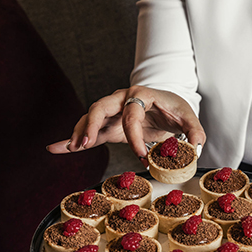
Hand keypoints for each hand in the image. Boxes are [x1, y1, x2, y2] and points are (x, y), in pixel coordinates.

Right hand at [46, 86, 205, 166]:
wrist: (166, 106)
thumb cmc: (175, 109)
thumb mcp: (189, 118)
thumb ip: (195, 132)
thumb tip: (197, 149)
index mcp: (142, 94)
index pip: (132, 113)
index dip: (135, 135)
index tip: (141, 156)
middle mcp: (122, 99)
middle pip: (100, 107)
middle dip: (92, 124)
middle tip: (86, 143)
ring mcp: (112, 111)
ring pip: (90, 118)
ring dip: (80, 133)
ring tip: (72, 148)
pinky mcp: (108, 125)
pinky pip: (87, 131)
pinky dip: (71, 140)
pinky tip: (55, 148)